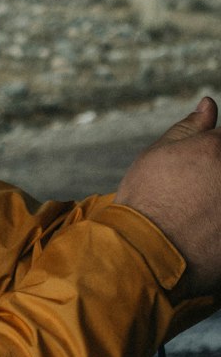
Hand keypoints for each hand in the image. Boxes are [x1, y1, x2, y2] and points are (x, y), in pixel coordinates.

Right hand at [116, 97, 220, 296]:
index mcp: (220, 148)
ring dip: (215, 201)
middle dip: (213, 178)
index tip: (198, 172)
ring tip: (197, 212)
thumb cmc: (147, 198)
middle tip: (194, 194)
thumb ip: (190, 127)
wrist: (143, 252)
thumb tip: (208, 104)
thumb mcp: (160, 154)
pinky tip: (205, 230)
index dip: (211, 155)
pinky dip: (218, 224)